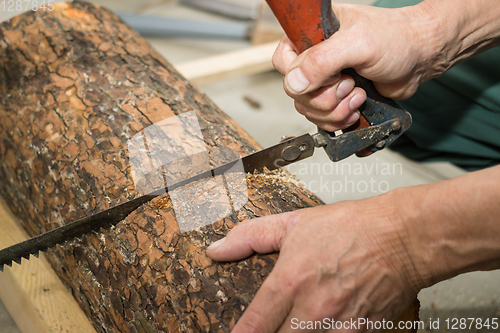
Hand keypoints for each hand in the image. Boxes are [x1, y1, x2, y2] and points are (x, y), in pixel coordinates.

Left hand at [207, 191, 421, 331]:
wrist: (402, 237)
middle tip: (269, 327)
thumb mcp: (294, 223)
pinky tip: (320, 327)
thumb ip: (250, 236)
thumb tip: (218, 249)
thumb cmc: (352, 228)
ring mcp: (338, 328)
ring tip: (297, 325)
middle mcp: (312, 311)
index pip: (253, 325)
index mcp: (290, 282)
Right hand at [272, 2, 442, 131]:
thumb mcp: (357, 44)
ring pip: (308, 109)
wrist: (420, 58)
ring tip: (358, 95)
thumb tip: (293, 83)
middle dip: (325, 98)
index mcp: (311, 35)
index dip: (301, 77)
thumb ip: (322, 61)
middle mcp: (314, 57)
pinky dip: (339, 120)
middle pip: (295, 92)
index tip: (330, 76)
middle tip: (349, 84)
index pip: (283, 61)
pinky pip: (322, 119)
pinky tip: (356, 107)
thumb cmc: (396, 39)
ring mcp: (324, 80)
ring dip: (334, 111)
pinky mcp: (335, 98)